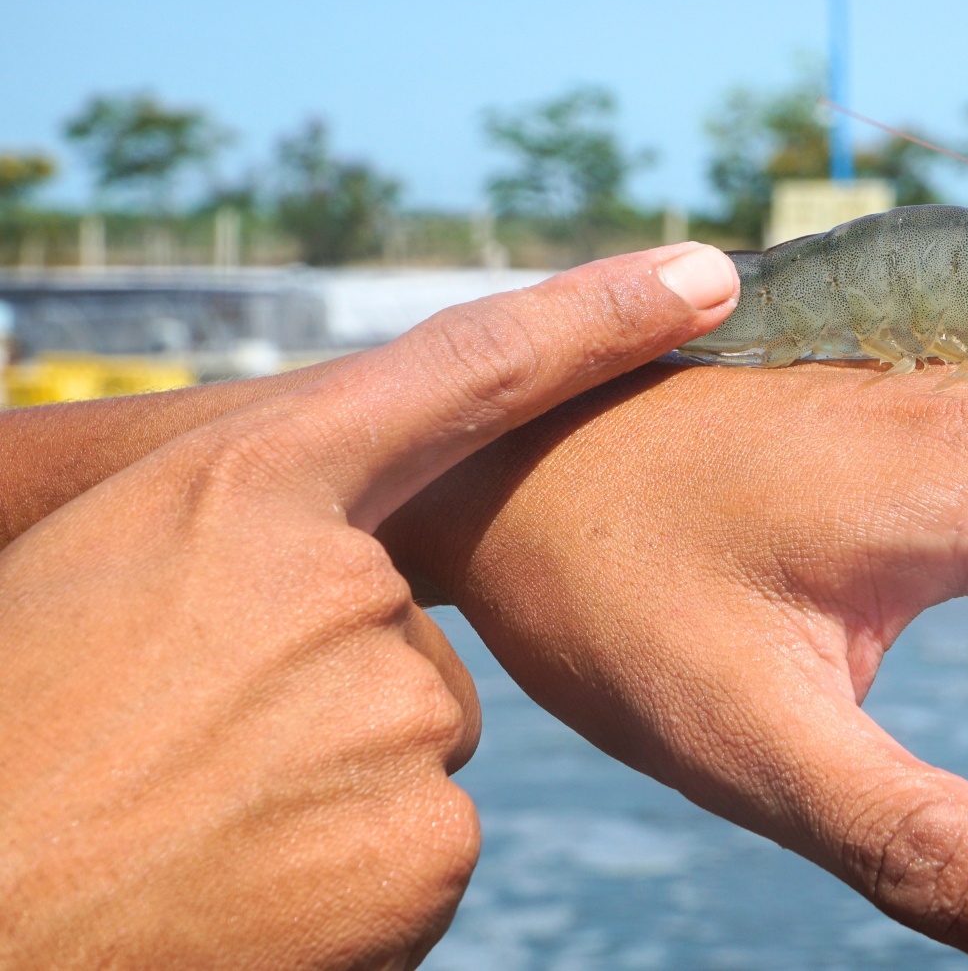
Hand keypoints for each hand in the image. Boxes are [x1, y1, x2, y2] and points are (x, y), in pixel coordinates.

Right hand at [0, 244, 738, 968]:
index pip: (470, 370)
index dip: (597, 318)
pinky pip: (423, 843)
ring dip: (334, 786)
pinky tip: (249, 885)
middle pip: (413, 636)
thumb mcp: (119, 561)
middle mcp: (345, 584)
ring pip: (420, 742)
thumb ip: (269, 524)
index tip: (707, 274)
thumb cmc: (19, 722)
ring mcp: (390, 714)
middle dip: (334, 692)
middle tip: (195, 740)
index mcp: (256, 485)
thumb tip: (370, 559)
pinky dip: (350, 877)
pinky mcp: (422, 848)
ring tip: (206, 817)